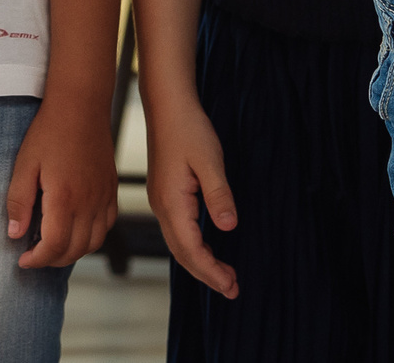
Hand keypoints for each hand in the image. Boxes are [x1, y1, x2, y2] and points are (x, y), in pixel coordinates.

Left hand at [6, 96, 116, 268]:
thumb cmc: (49, 132)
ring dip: (73, 252)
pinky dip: (92, 236)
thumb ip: (18, 202)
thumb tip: (15, 234)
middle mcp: (88, 202)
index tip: (23, 260)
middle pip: (75, 250)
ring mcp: (103, 196)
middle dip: (52, 260)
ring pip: (94, 242)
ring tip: (53, 245)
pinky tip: (76, 228)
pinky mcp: (111, 189)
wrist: (80, 105)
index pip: (54, 246)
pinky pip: (107, 225)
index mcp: (64, 198)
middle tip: (34, 255)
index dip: (37, 260)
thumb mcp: (24, 164)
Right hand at [144, 96, 236, 297]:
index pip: (191, 249)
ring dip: (200, 262)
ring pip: (178, 244)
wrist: (167, 105)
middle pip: (182, 253)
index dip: (211, 270)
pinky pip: (178, 231)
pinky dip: (194, 247)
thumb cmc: (188, 129)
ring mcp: (161, 201)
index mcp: (171, 203)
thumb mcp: (209, 160)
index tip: (231, 285)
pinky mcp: (165, 194)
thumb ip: (219, 194)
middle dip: (206, 274)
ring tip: (224, 276)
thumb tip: (228, 227)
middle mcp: (162, 207)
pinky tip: (208, 247)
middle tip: (232, 289)